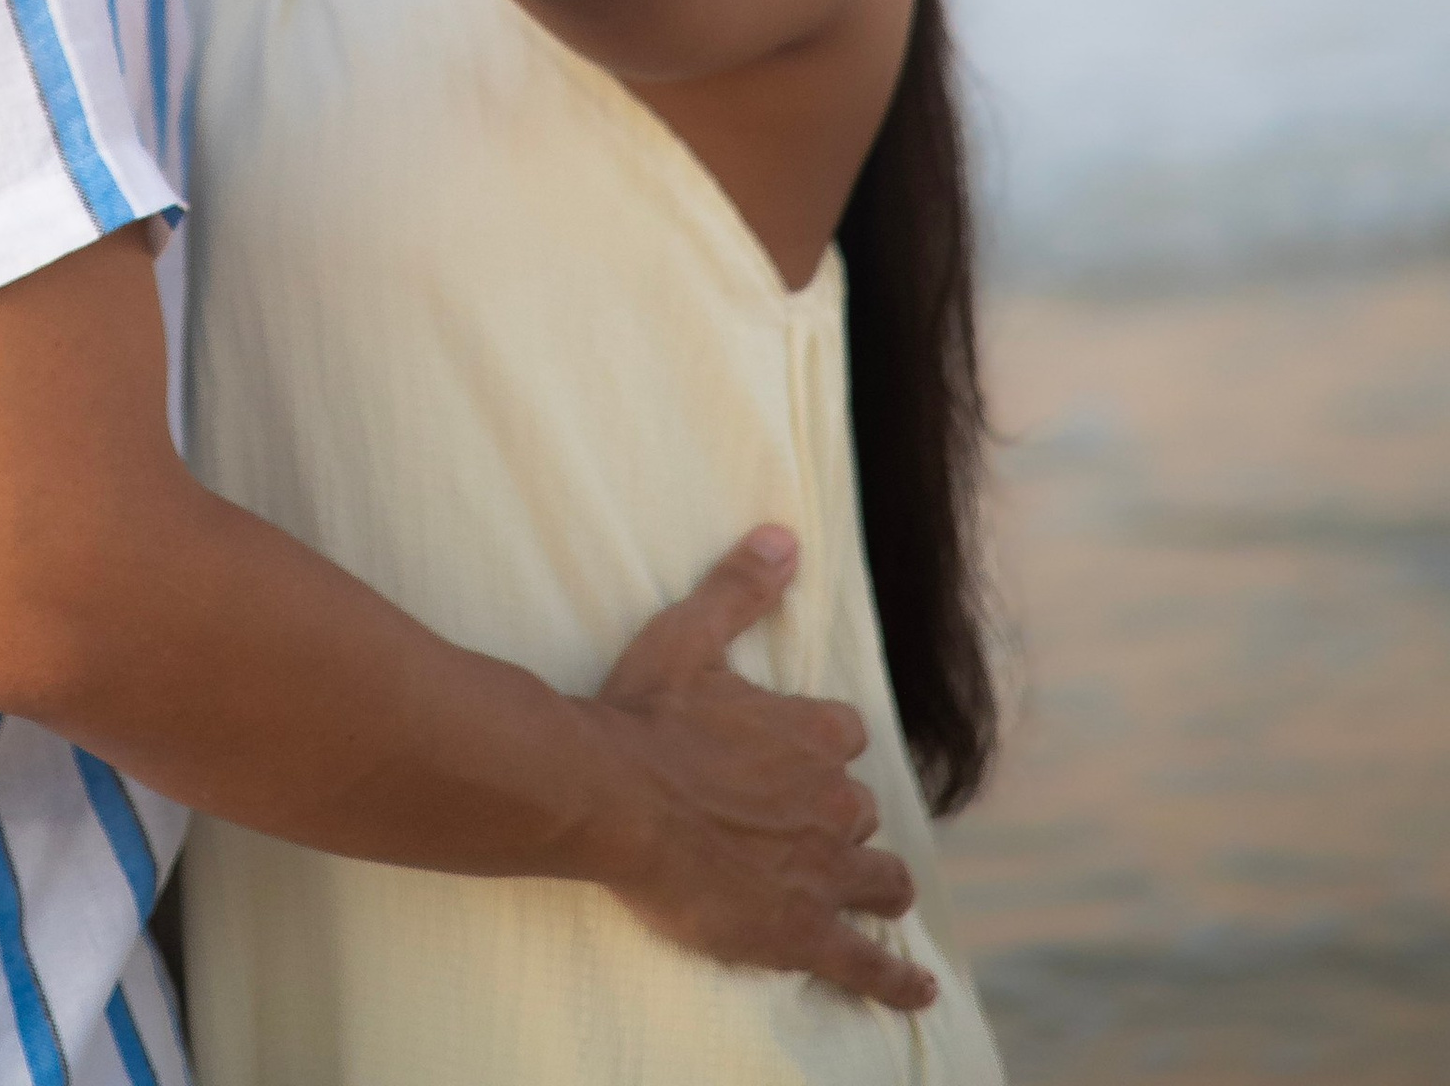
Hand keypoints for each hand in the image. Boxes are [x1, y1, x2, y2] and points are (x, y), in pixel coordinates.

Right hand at [584, 530, 934, 1012]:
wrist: (611, 798)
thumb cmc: (644, 717)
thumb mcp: (689, 636)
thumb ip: (741, 587)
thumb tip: (785, 534)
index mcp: (814, 733)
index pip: (845, 738)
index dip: (820, 746)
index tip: (791, 754)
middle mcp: (833, 800)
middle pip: (858, 809)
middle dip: (836, 816)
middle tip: (797, 826)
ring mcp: (824, 871)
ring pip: (881, 879)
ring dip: (876, 882)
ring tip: (869, 893)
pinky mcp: (804, 930)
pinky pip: (867, 963)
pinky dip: (897, 982)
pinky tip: (919, 995)